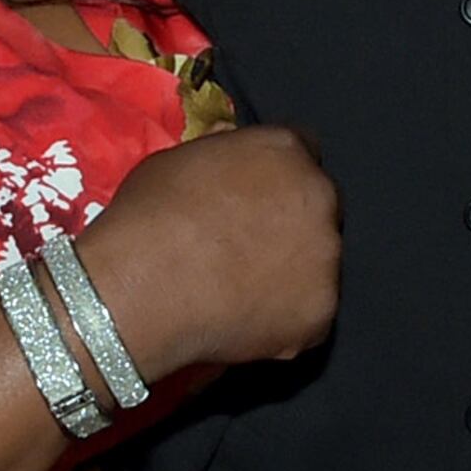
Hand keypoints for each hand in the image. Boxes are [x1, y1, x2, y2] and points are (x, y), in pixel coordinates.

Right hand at [84, 126, 342, 374]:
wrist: (143, 288)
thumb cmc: (150, 217)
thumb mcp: (179, 160)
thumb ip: (223, 154)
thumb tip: (230, 148)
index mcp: (285, 151)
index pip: (302, 154)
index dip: (277, 177)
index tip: (256, 198)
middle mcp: (318, 196)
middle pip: (318, 207)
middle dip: (292, 223)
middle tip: (249, 247)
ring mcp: (326, 256)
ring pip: (318, 262)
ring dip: (291, 271)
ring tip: (242, 291)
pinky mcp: (322, 310)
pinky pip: (309, 313)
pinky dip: (285, 319)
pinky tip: (246, 321)